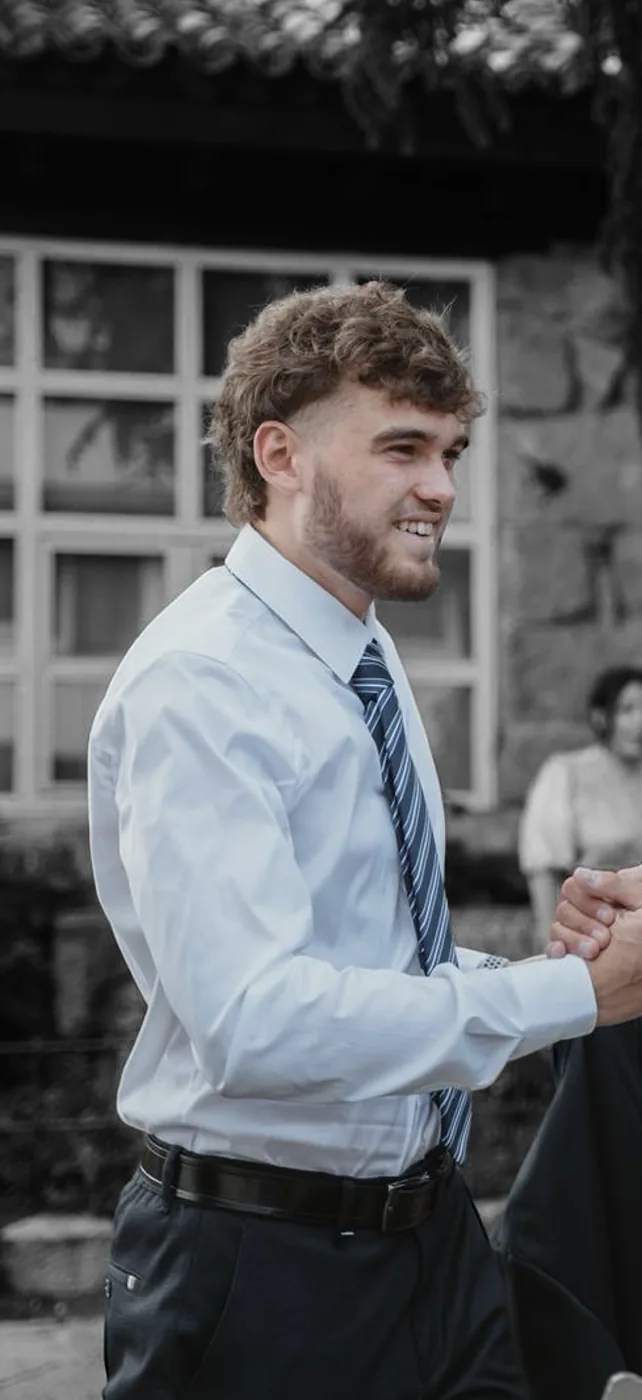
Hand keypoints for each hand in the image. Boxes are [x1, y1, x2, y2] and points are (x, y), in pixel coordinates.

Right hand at [547, 864, 641, 1024]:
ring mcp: (579, 937)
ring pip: (557, 928)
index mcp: (605, 899)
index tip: (609, 915)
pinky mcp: (572, 958)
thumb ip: (614, 884)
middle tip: (605, 937)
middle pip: (564, 908)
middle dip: (584, 923)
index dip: (588, 899)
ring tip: (594, 951)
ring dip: (574, 939)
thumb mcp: (641, 905)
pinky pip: (553, 949)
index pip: (576, 887)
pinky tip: (564, 953)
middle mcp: (589, 916)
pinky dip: (555, 949)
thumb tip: (581, 874)